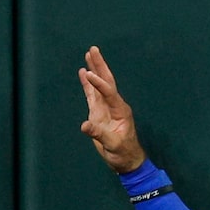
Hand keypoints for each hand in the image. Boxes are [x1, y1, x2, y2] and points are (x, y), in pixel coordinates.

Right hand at [77, 46, 146, 172]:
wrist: (125, 160)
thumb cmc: (122, 153)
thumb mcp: (112, 144)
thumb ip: (98, 134)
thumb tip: (84, 126)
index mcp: (120, 110)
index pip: (109, 92)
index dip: (98, 82)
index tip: (88, 72)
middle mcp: (114, 105)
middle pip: (107, 81)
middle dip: (100, 65)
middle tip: (93, 49)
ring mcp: (107, 107)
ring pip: (100, 85)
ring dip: (95, 70)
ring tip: (88, 54)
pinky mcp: (100, 112)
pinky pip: (93, 94)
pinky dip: (88, 84)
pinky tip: (83, 72)